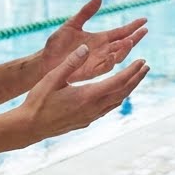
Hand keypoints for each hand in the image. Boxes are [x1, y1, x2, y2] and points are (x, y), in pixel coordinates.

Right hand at [20, 44, 149, 139]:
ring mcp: (90, 117)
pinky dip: (116, 97)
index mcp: (87, 96)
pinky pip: (107, 108)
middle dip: (136, 79)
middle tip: (145, 66)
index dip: (132, 71)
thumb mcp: (53, 78)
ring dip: (128, 89)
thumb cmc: (38, 101)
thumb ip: (71, 63)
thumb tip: (86, 47)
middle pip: (122, 92)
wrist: (29, 127)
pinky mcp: (85, 121)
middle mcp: (93, 108)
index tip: (142, 61)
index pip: (118, 82)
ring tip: (135, 77)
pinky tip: (115, 93)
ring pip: (116, 101)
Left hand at [40, 0, 146, 82]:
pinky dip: (110, 62)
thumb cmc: (57, 44)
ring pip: (118, 57)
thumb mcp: (72, 24)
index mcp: (100, 39)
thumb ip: (85, 12)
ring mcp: (98, 61)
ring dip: (125, 50)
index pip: (121, 32)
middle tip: (144, 30)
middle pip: (124, 44)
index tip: (144, 20)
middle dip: (135, 38)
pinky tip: (113, 55)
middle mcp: (102, 50)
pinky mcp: (90, 71)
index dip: (133, 26)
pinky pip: (104, 68)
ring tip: (130, 40)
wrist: (45, 61)